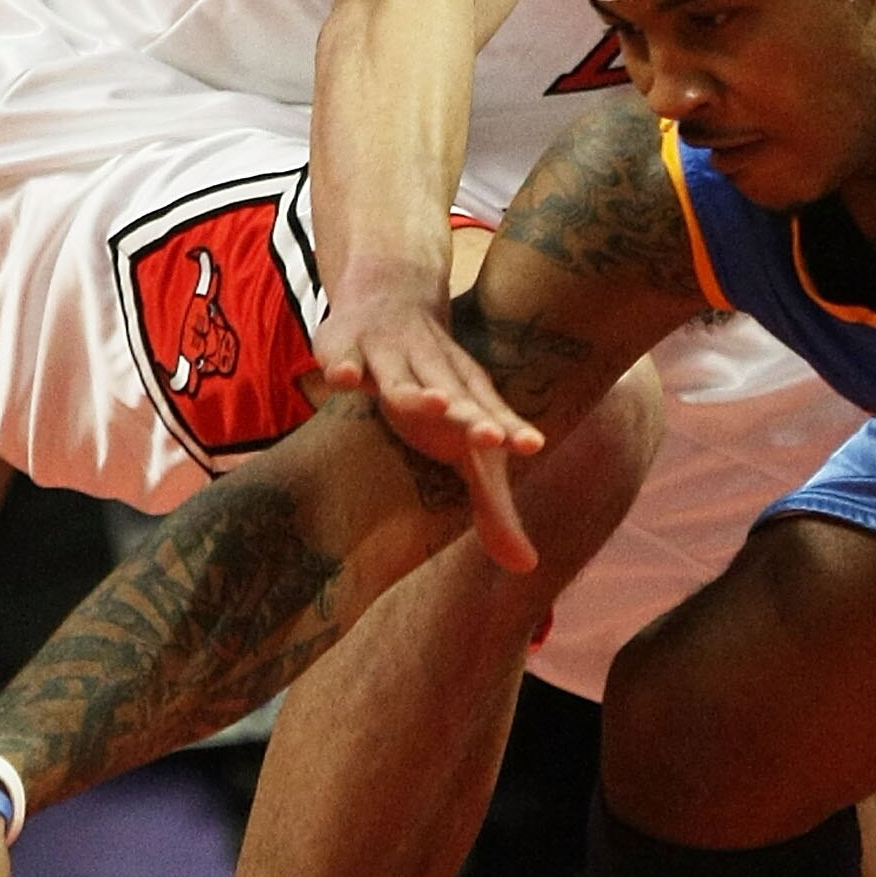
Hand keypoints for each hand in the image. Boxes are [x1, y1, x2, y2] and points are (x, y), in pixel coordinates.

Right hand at [314, 275, 545, 572]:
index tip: (531, 445)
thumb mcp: (467, 449)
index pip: (494, 416)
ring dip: (418, 393)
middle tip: (493, 435)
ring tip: (435, 404)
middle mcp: (434, 377)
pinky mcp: (350, 350)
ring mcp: (392, 359)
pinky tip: (344, 380)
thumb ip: (493, 510)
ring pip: (404, 378)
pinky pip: (346, 360)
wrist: (393, 307)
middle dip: (473, 416)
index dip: (511, 430)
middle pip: (457, 399)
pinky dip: (346, 369)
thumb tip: (528, 568)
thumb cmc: (443, 398)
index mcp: (469, 399)